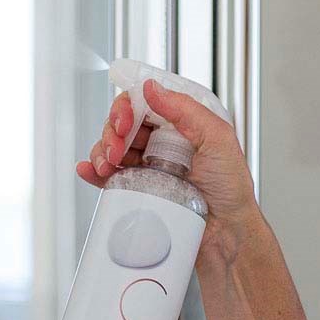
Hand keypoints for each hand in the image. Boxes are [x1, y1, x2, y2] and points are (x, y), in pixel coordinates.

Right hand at [77, 80, 260, 258]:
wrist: (226, 232)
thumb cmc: (231, 188)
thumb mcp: (217, 138)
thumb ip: (185, 109)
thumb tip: (151, 88)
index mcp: (179, 124)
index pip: (143, 103)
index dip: (127, 107)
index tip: (126, 123)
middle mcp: (160, 143)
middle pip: (121, 125)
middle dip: (112, 133)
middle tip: (118, 150)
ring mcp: (146, 166)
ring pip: (110, 148)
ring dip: (101, 151)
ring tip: (108, 166)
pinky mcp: (135, 190)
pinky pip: (107, 176)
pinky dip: (92, 170)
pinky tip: (89, 171)